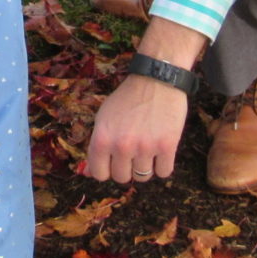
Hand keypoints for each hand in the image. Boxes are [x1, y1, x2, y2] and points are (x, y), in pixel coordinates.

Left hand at [84, 16, 204, 183]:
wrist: (156, 79)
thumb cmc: (127, 99)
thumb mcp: (103, 118)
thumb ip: (97, 145)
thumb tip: (89, 173)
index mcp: (102, 139)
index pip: (99, 173)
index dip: (106, 170)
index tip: (113, 163)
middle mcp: (122, 146)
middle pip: (121, 178)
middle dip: (126, 168)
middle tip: (132, 153)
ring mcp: (145, 147)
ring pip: (143, 177)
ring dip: (145, 167)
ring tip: (147, 149)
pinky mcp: (167, 147)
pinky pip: (164, 172)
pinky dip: (163, 165)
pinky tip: (161, 151)